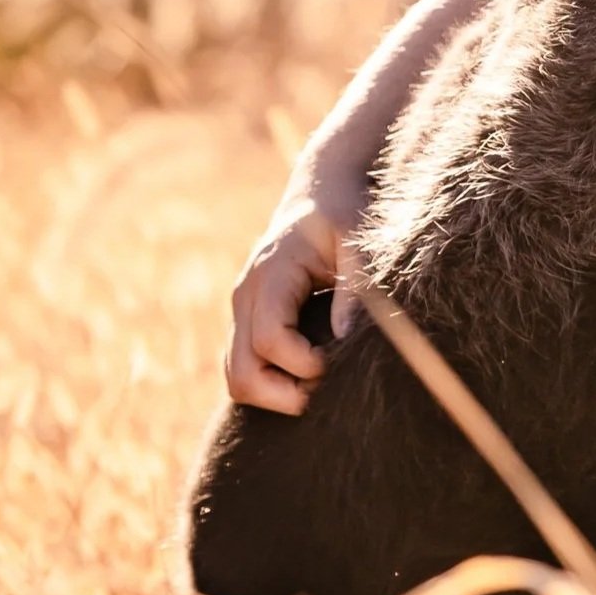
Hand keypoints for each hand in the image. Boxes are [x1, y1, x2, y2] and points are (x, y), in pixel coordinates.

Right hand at [226, 205, 352, 412]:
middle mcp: (246, 299)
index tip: (338, 360)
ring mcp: (242, 315)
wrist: (317, 198)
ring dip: (277, 396)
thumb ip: (354, 288)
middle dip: (286, 396)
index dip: (305, 364)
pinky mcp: (248, 326)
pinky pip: (245, 370)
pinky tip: (311, 377)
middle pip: (242, 374)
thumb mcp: (357, 242)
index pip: (270, 340)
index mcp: (270, 276)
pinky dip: (273, 386)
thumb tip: (345, 338)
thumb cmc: (343, 217)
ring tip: (322, 384)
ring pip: (237, 380)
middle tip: (328, 388)